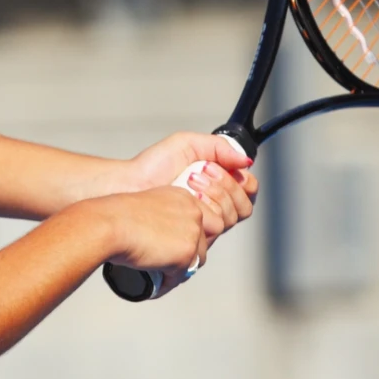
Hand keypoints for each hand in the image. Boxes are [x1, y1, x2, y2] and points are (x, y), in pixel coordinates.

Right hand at [81, 185, 213, 277]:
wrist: (107, 225)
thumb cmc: (113, 215)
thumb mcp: (143, 207)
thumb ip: (159, 217)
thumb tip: (160, 236)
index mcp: (182, 197)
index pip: (205, 219)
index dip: (195, 234)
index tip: (180, 244)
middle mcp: (192, 212)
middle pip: (206, 240)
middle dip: (194, 253)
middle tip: (176, 262)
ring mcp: (192, 233)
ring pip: (197, 260)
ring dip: (182, 269)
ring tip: (163, 275)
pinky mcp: (185, 254)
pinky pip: (181, 276)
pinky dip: (168, 282)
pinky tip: (155, 284)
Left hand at [121, 132, 256, 241]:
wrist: (130, 184)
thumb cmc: (151, 166)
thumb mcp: (187, 144)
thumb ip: (219, 147)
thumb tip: (246, 160)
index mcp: (217, 183)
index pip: (248, 187)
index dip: (240, 179)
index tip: (217, 167)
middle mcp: (214, 204)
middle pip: (244, 204)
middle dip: (225, 185)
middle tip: (199, 172)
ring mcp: (205, 220)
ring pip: (233, 216)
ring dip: (215, 194)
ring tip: (190, 181)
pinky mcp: (195, 234)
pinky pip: (217, 228)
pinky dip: (206, 208)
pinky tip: (189, 197)